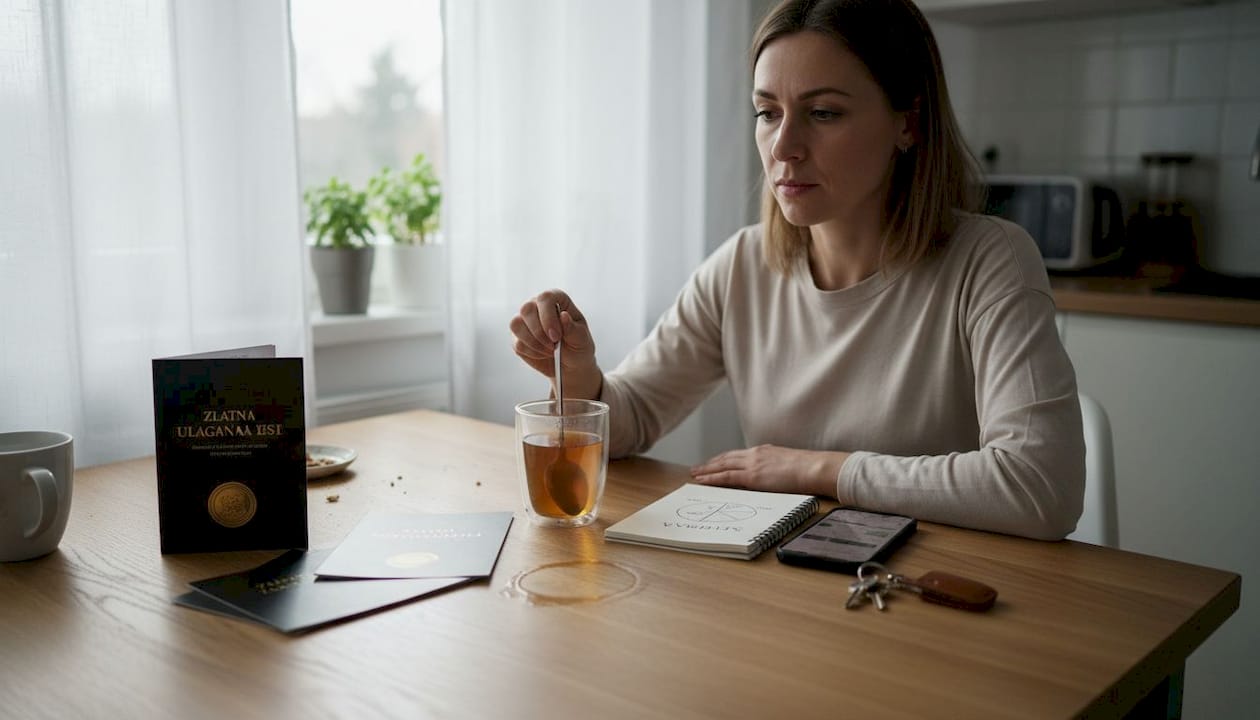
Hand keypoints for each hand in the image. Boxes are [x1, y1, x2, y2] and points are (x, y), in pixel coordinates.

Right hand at [509, 289, 602, 398]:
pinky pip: (517, 343)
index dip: (548, 317)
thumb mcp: (581, 338)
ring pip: (516, 324)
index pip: (545, 298)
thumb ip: (573, 328)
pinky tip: (544, 355)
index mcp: (556, 299)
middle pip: (526, 309)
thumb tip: (563, 316)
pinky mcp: (517, 337)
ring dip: (533, 343)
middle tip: (554, 346)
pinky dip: (532, 353)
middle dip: (539, 332)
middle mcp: (537, 305)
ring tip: (550, 351)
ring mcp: (525, 320)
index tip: (556, 336)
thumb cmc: (578, 346)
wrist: (570, 363)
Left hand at [690, 445, 848, 497]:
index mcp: (764, 451)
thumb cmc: (807, 469)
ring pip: (722, 466)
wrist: (814, 468)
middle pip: (726, 458)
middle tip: (697, 468)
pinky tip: (703, 481)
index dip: (723, 459)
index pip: (737, 455)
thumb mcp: (787, 463)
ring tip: (695, 475)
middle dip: (710, 463)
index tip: (713, 462)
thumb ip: (775, 467)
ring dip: (706, 470)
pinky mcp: (752, 476)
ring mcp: (752, 464)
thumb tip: (771, 476)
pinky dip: (712, 478)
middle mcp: (755, 454)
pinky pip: (726, 477)